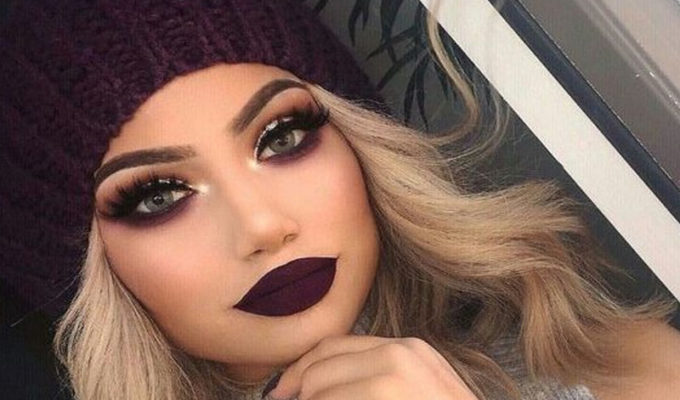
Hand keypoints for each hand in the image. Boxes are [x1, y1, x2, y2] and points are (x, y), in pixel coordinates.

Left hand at [266, 335, 478, 399]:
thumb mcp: (415, 387)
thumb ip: (374, 376)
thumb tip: (312, 386)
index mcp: (405, 348)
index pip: (333, 345)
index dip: (300, 369)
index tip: (283, 392)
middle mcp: (398, 353)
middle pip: (320, 368)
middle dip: (301, 395)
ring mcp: (393, 378)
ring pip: (321, 393)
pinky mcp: (386, 396)